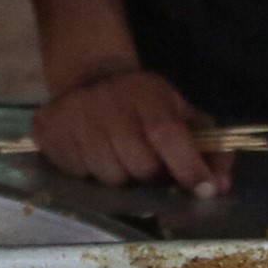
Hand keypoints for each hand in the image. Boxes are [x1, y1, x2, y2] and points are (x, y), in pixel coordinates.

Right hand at [31, 59, 229, 197]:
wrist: (89, 78)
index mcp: (147, 96)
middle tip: (146, 164)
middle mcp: (108, 105)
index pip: (167, 134)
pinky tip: (91, 152)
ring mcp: (74, 118)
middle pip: (139, 167)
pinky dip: (88, 172)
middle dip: (149, 175)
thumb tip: (219, 186)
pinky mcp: (47, 131)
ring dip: (118, 176)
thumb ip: (208, 148)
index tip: (203, 190)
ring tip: (117, 157)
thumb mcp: (181, 114)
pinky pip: (76, 174)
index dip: (187, 166)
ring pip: (107, 177)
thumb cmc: (144, 104)